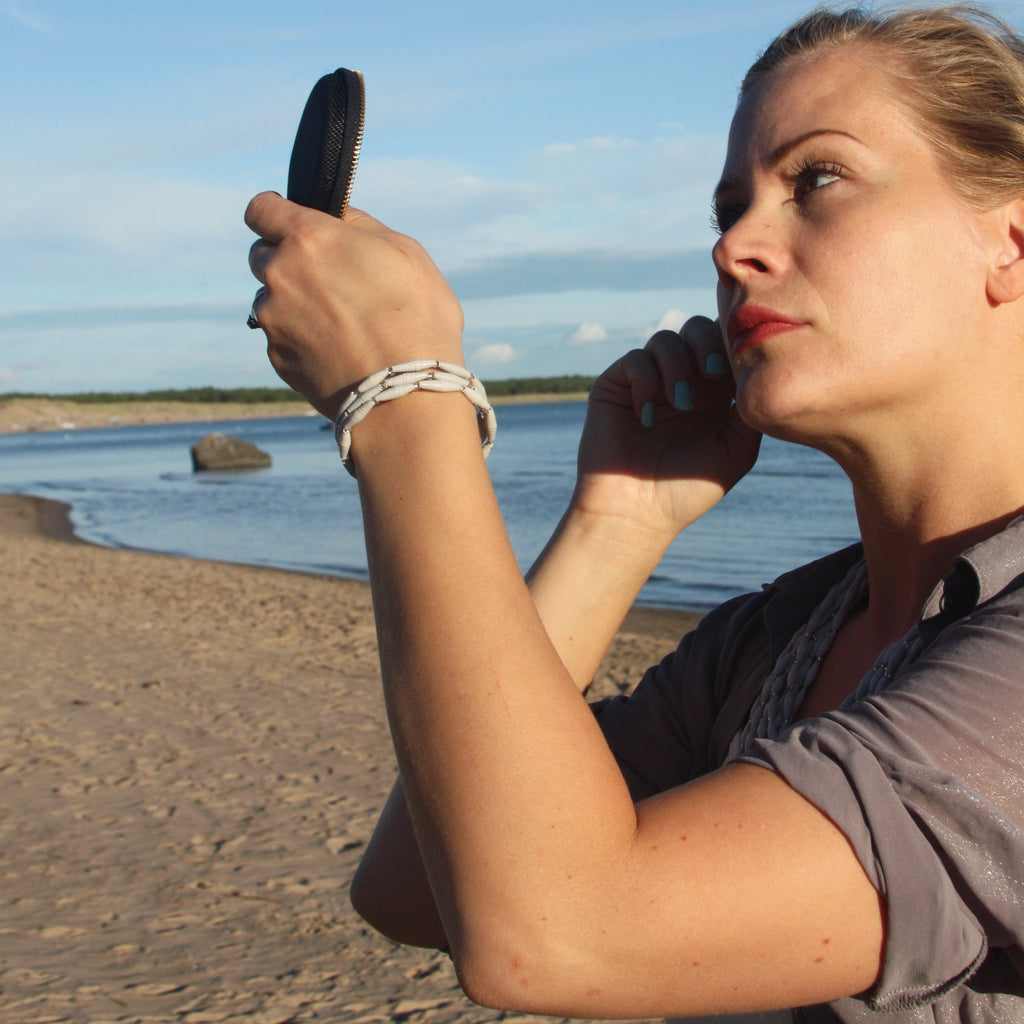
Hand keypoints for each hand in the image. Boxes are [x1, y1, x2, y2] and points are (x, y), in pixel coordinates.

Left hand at [245, 193, 464, 418]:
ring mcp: (273, 320)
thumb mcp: (405, 252)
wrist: (405, 396)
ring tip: (340, 325)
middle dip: (287, 260)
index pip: (261, 208)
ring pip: (271, 300)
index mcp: (307, 238)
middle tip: (328, 280)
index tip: (292, 225)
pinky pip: (281, 338)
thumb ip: (361, 225)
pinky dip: (302, 340)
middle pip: (262, 254)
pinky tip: (338, 351)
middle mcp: (279, 275)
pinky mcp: (276, 358)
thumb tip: (338, 217)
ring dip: (294, 304)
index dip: (275, 214)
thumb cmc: (417, 320)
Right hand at [572, 316, 761, 541]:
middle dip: (708, 344)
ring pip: (666, 339)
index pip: (725, 346)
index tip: (738, 368)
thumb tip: (758, 366)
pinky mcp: (615, 386)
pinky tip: (647, 415)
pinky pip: (635, 359)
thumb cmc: (687, 489)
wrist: (636, 514)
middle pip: (697, 329)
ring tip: (681, 405)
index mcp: (712, 392)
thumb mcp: (737, 448)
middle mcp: (680, 380)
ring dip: (678, 366)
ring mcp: (647, 381)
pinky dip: (646, 380)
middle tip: (714, 375)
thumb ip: (751, 406)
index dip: (733, 345)